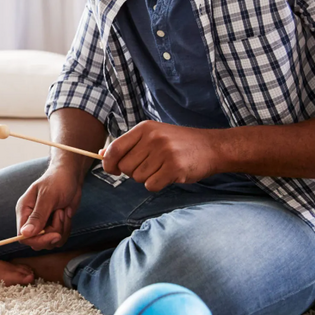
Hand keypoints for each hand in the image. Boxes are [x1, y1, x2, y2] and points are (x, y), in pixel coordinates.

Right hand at [15, 166, 82, 250]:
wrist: (71, 176)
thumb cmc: (57, 181)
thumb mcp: (48, 197)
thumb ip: (37, 216)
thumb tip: (25, 234)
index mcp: (24, 211)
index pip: (23, 236)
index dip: (38, 240)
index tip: (54, 235)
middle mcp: (31, 220)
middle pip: (37, 242)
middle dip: (53, 233)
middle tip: (60, 213)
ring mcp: (43, 224)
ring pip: (51, 242)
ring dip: (62, 228)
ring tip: (63, 210)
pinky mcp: (54, 225)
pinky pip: (60, 238)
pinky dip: (67, 227)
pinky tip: (66, 212)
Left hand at [101, 121, 222, 191]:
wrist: (212, 147)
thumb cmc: (179, 143)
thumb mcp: (153, 136)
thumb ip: (128, 145)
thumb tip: (101, 154)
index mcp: (144, 128)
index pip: (114, 148)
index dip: (108, 163)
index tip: (112, 169)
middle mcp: (153, 138)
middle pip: (125, 167)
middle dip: (133, 172)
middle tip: (150, 166)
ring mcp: (164, 152)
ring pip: (138, 178)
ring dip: (148, 178)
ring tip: (163, 167)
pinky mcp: (174, 168)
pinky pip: (151, 186)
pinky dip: (157, 185)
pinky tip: (169, 175)